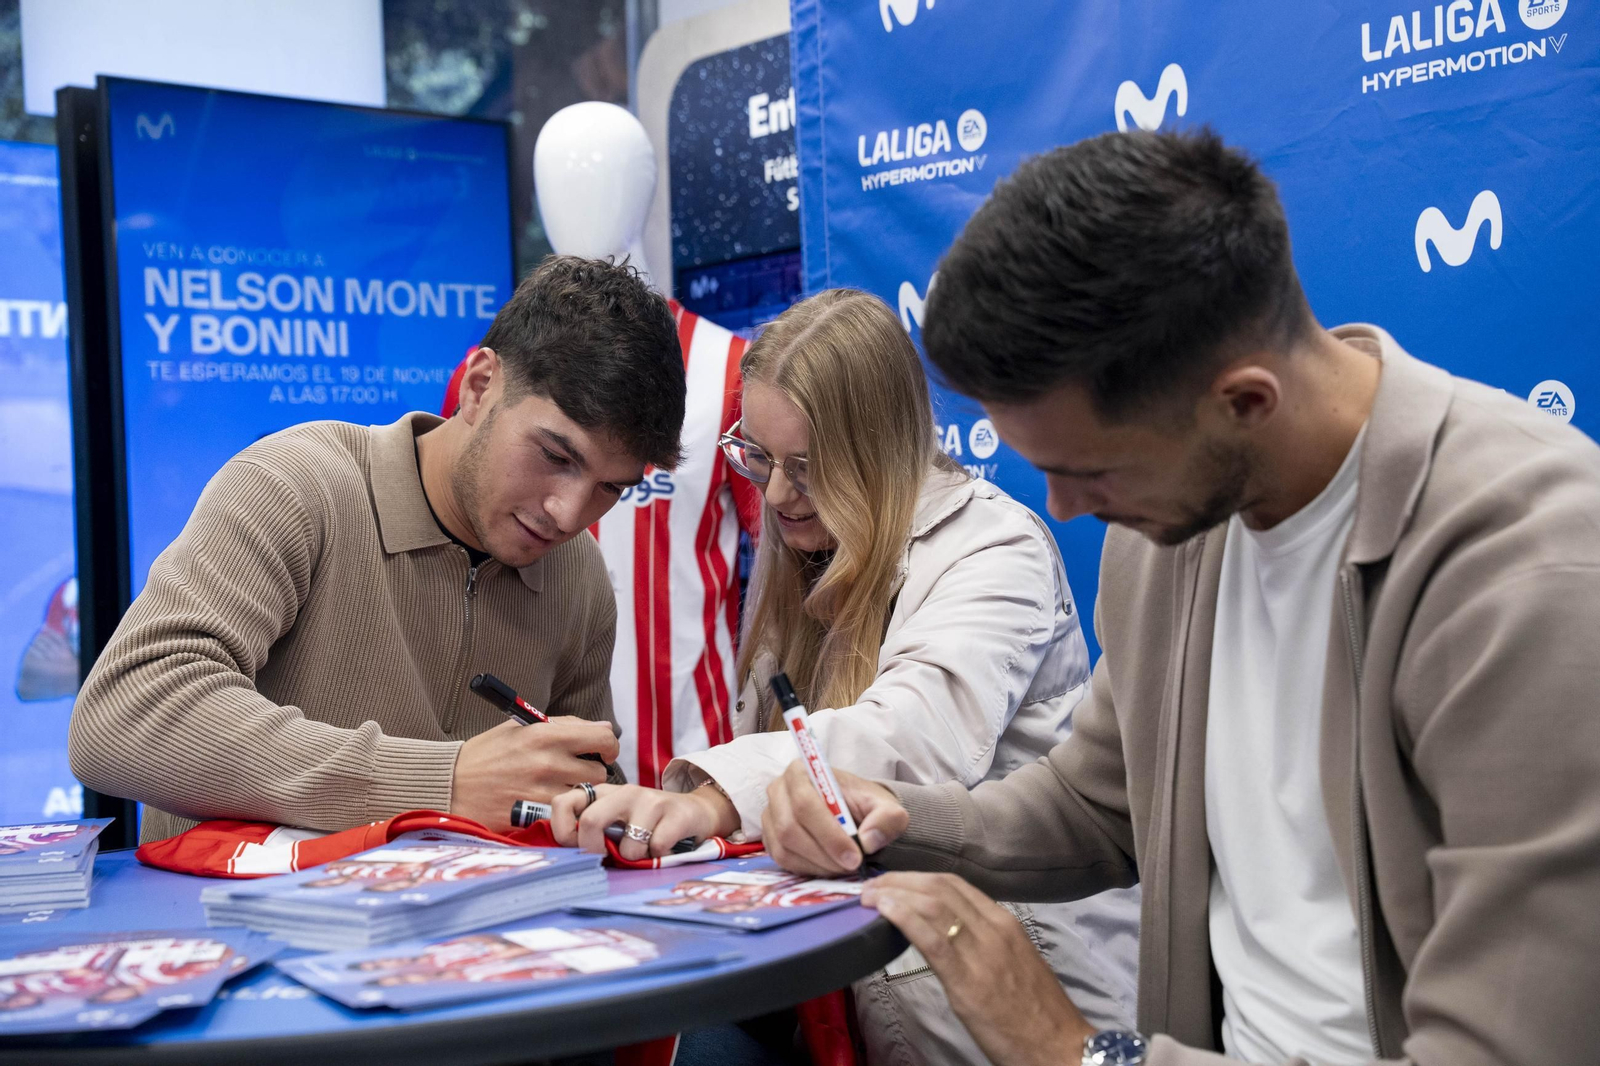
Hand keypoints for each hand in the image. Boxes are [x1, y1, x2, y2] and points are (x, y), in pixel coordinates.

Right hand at [450, 717, 619, 830]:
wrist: (449, 784)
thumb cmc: (487, 753)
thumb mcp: (521, 727)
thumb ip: (565, 725)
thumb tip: (605, 727)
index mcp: (545, 734)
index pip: (603, 737)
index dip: (609, 746)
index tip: (602, 751)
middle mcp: (548, 762)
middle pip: (599, 772)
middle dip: (591, 772)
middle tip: (574, 773)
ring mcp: (542, 792)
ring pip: (586, 797)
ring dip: (579, 795)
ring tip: (558, 789)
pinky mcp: (534, 816)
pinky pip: (568, 814)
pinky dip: (565, 812)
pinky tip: (551, 806)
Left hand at [549, 783, 739, 859]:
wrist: (696, 812)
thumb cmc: (648, 824)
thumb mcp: (615, 821)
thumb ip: (591, 831)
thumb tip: (565, 857)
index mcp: (603, 793)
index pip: (563, 802)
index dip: (563, 832)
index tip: (576, 848)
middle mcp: (624, 792)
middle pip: (590, 821)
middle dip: (595, 851)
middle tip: (608, 859)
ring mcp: (651, 801)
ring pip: (628, 845)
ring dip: (636, 859)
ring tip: (645, 851)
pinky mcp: (676, 814)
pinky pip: (657, 848)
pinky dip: (659, 858)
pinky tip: (665, 849)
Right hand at [762, 761, 908, 874]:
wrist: (855, 813)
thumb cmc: (865, 805)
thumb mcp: (887, 807)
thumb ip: (887, 819)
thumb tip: (868, 840)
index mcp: (802, 771)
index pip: (805, 803)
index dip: (829, 834)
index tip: (855, 856)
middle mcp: (779, 790)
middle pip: (790, 828)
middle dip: (823, 853)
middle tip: (851, 866)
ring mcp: (770, 815)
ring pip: (784, 847)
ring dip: (817, 864)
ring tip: (843, 867)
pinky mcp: (770, 837)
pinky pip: (781, 859)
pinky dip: (807, 869)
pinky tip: (829, 868)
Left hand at [861, 873, 1094, 1065]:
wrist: (1059, 1046)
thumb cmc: (1036, 1011)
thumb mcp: (1012, 960)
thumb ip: (982, 940)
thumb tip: (945, 930)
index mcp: (1004, 922)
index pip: (954, 884)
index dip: (917, 877)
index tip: (892, 881)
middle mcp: (994, 929)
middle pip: (939, 887)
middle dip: (900, 880)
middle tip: (872, 885)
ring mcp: (982, 953)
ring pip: (933, 905)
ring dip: (894, 894)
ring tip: (869, 896)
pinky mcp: (968, 982)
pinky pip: (932, 939)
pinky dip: (904, 917)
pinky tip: (884, 910)